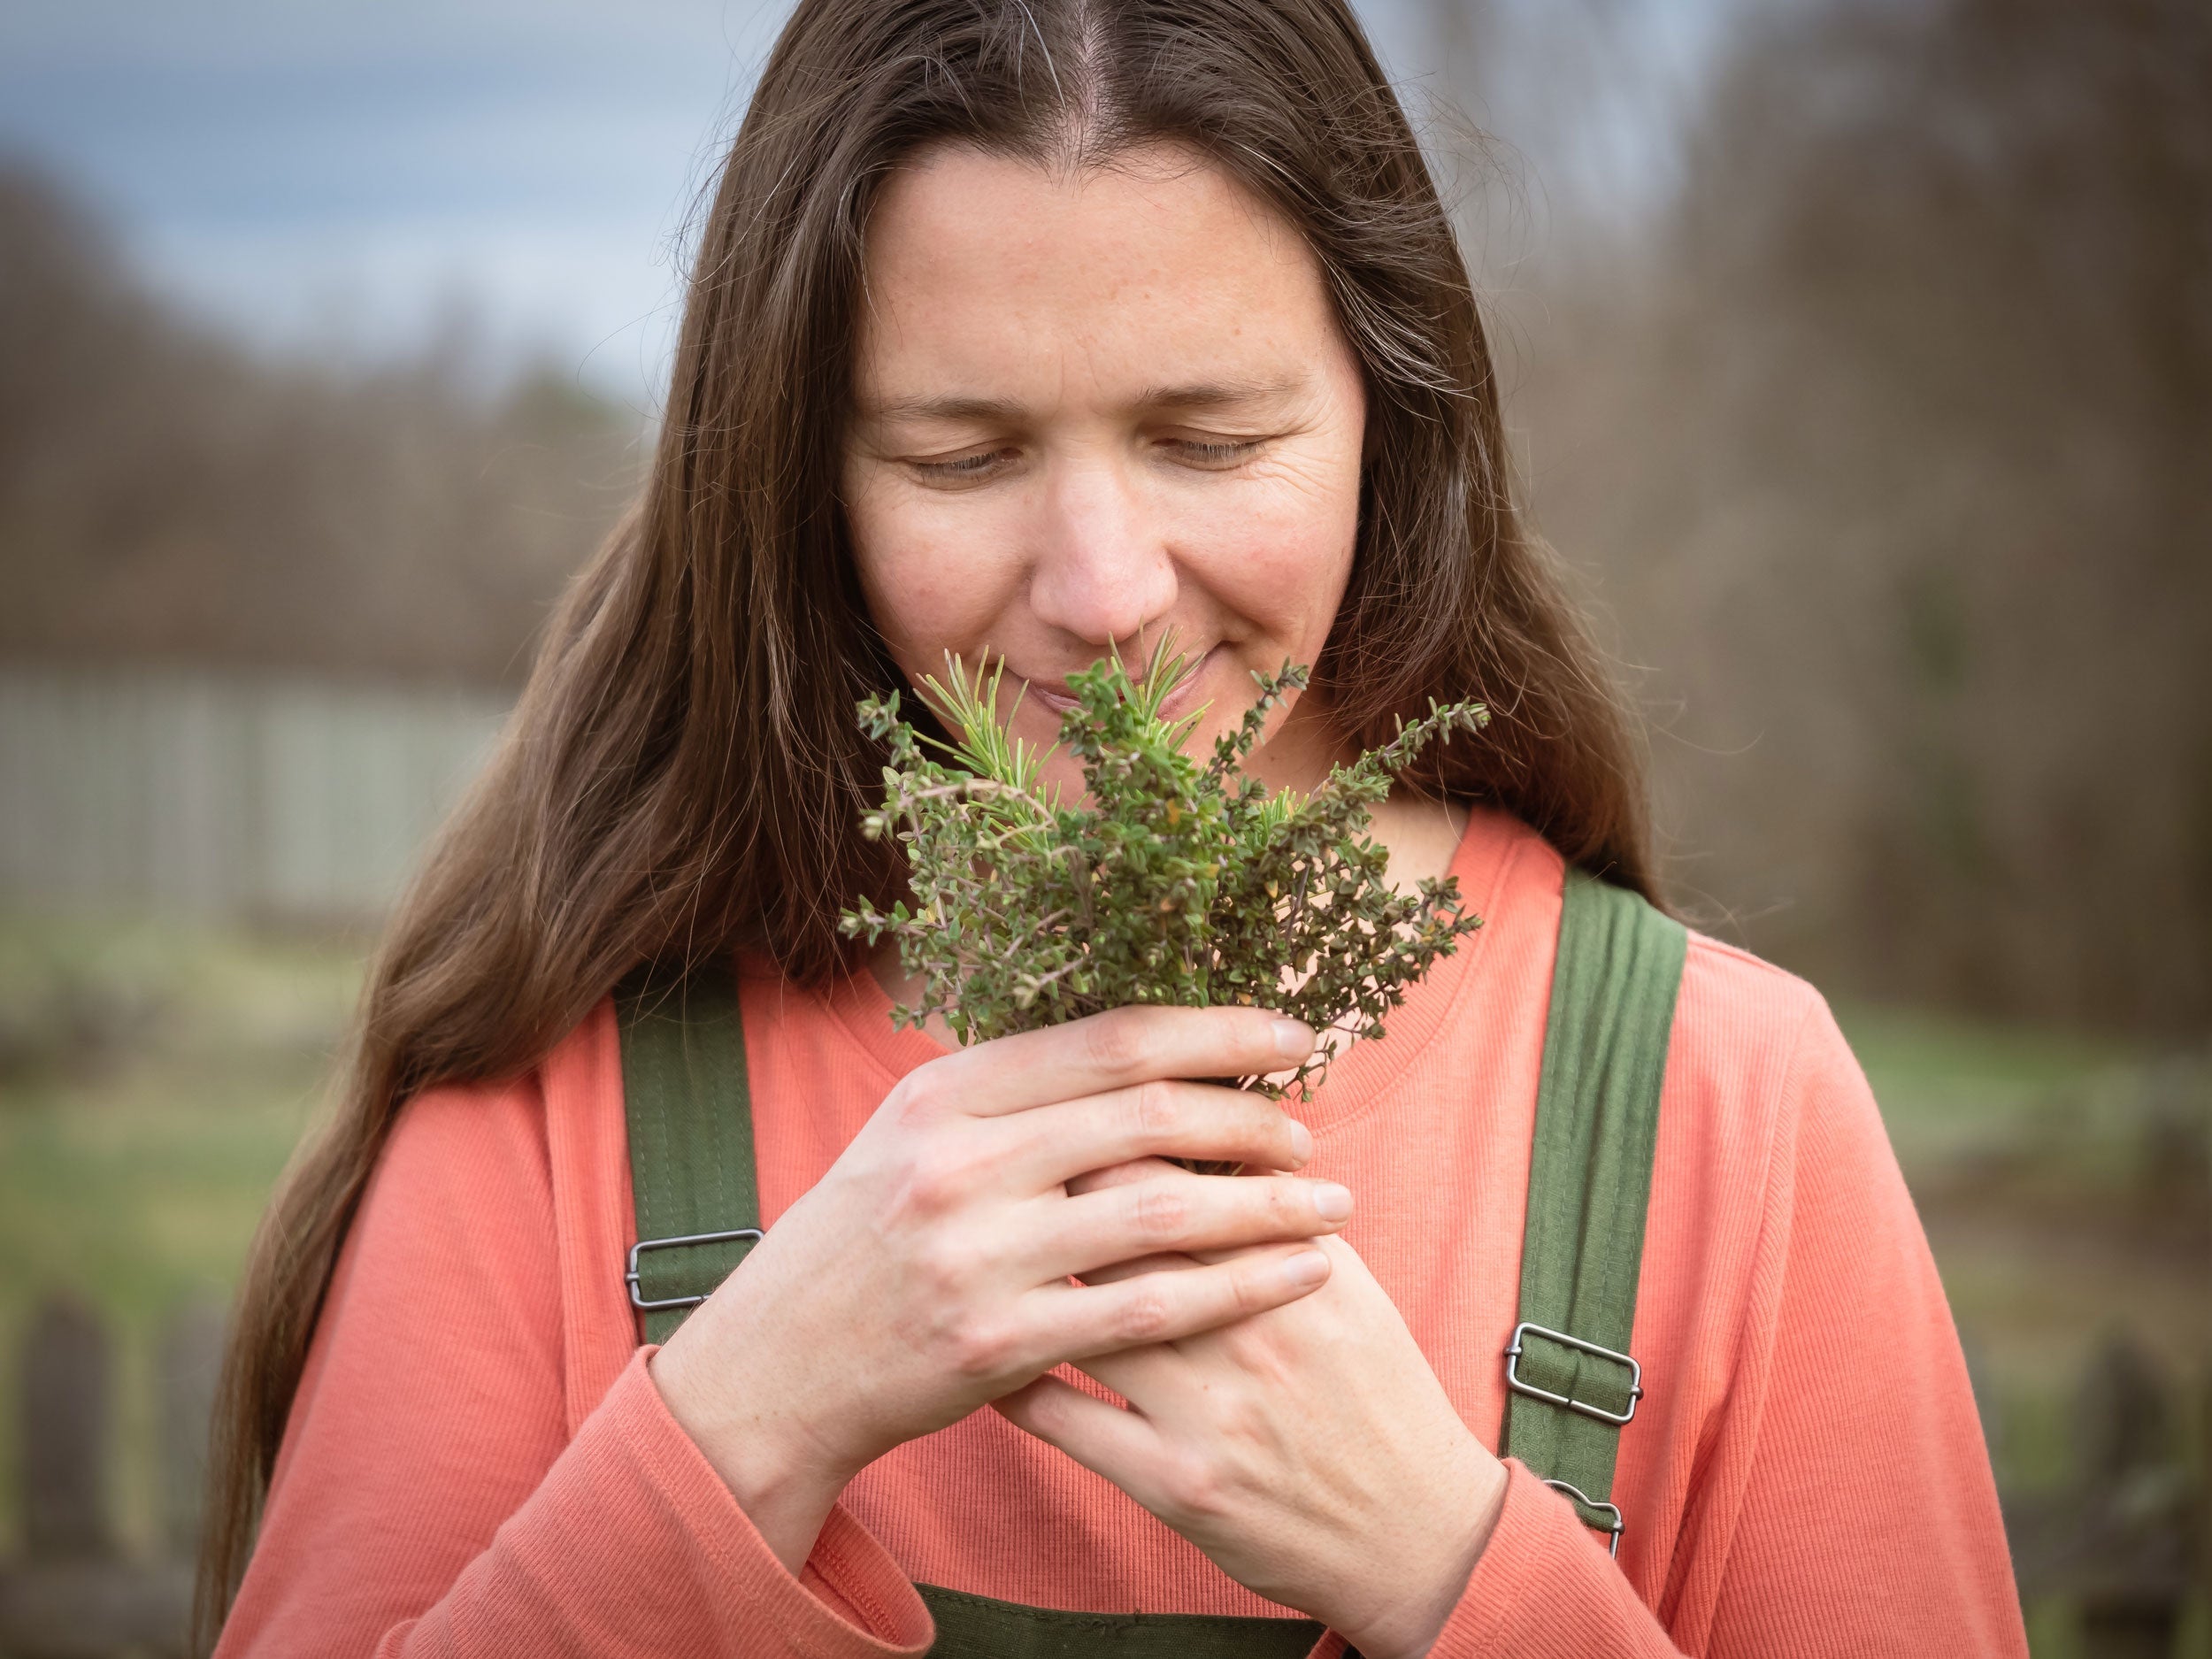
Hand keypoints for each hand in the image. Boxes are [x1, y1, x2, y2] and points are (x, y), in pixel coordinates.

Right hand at [650, 1006, 1352, 1570]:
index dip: (1213, 1030)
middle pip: (1146, 1115)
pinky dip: (1238, 1287)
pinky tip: (1297, 1273)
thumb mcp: (912, 1138)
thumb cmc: (862, 1242)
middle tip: (1309, 1129)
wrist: (777, 1369)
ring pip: (1162, 1213)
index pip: (1107, 1040)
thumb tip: (1138, 1049)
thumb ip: (1012, 1096)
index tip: (1289, 1032)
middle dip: (1250, 1115)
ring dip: (1265, 1203)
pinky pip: (1150, 1311)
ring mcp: (977, 1256)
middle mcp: (957, 1164)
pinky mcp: (999, 1345)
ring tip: (1331, 1199)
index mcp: (943, 1095)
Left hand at [994, 1160, 1506, 1658]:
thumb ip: (1280, 1215)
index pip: (1184, 1173)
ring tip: (994, 1254)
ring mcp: (1210, 1410)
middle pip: (1124, 1230)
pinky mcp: (1176, 1485)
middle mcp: (1253, 1329)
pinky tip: (991, 1356)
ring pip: (1087, 1314)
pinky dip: (1016, 1383)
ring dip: (1030, 1280)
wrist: (1417, 1534)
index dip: (1116, 1135)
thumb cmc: (1375, 1395)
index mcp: (1299, 1267)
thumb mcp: (1350, 1291)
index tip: (1075, 1121)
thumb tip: (1212, 1133)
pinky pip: (1065, 1421)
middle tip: (1015, 1177)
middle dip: (1060, 1195)